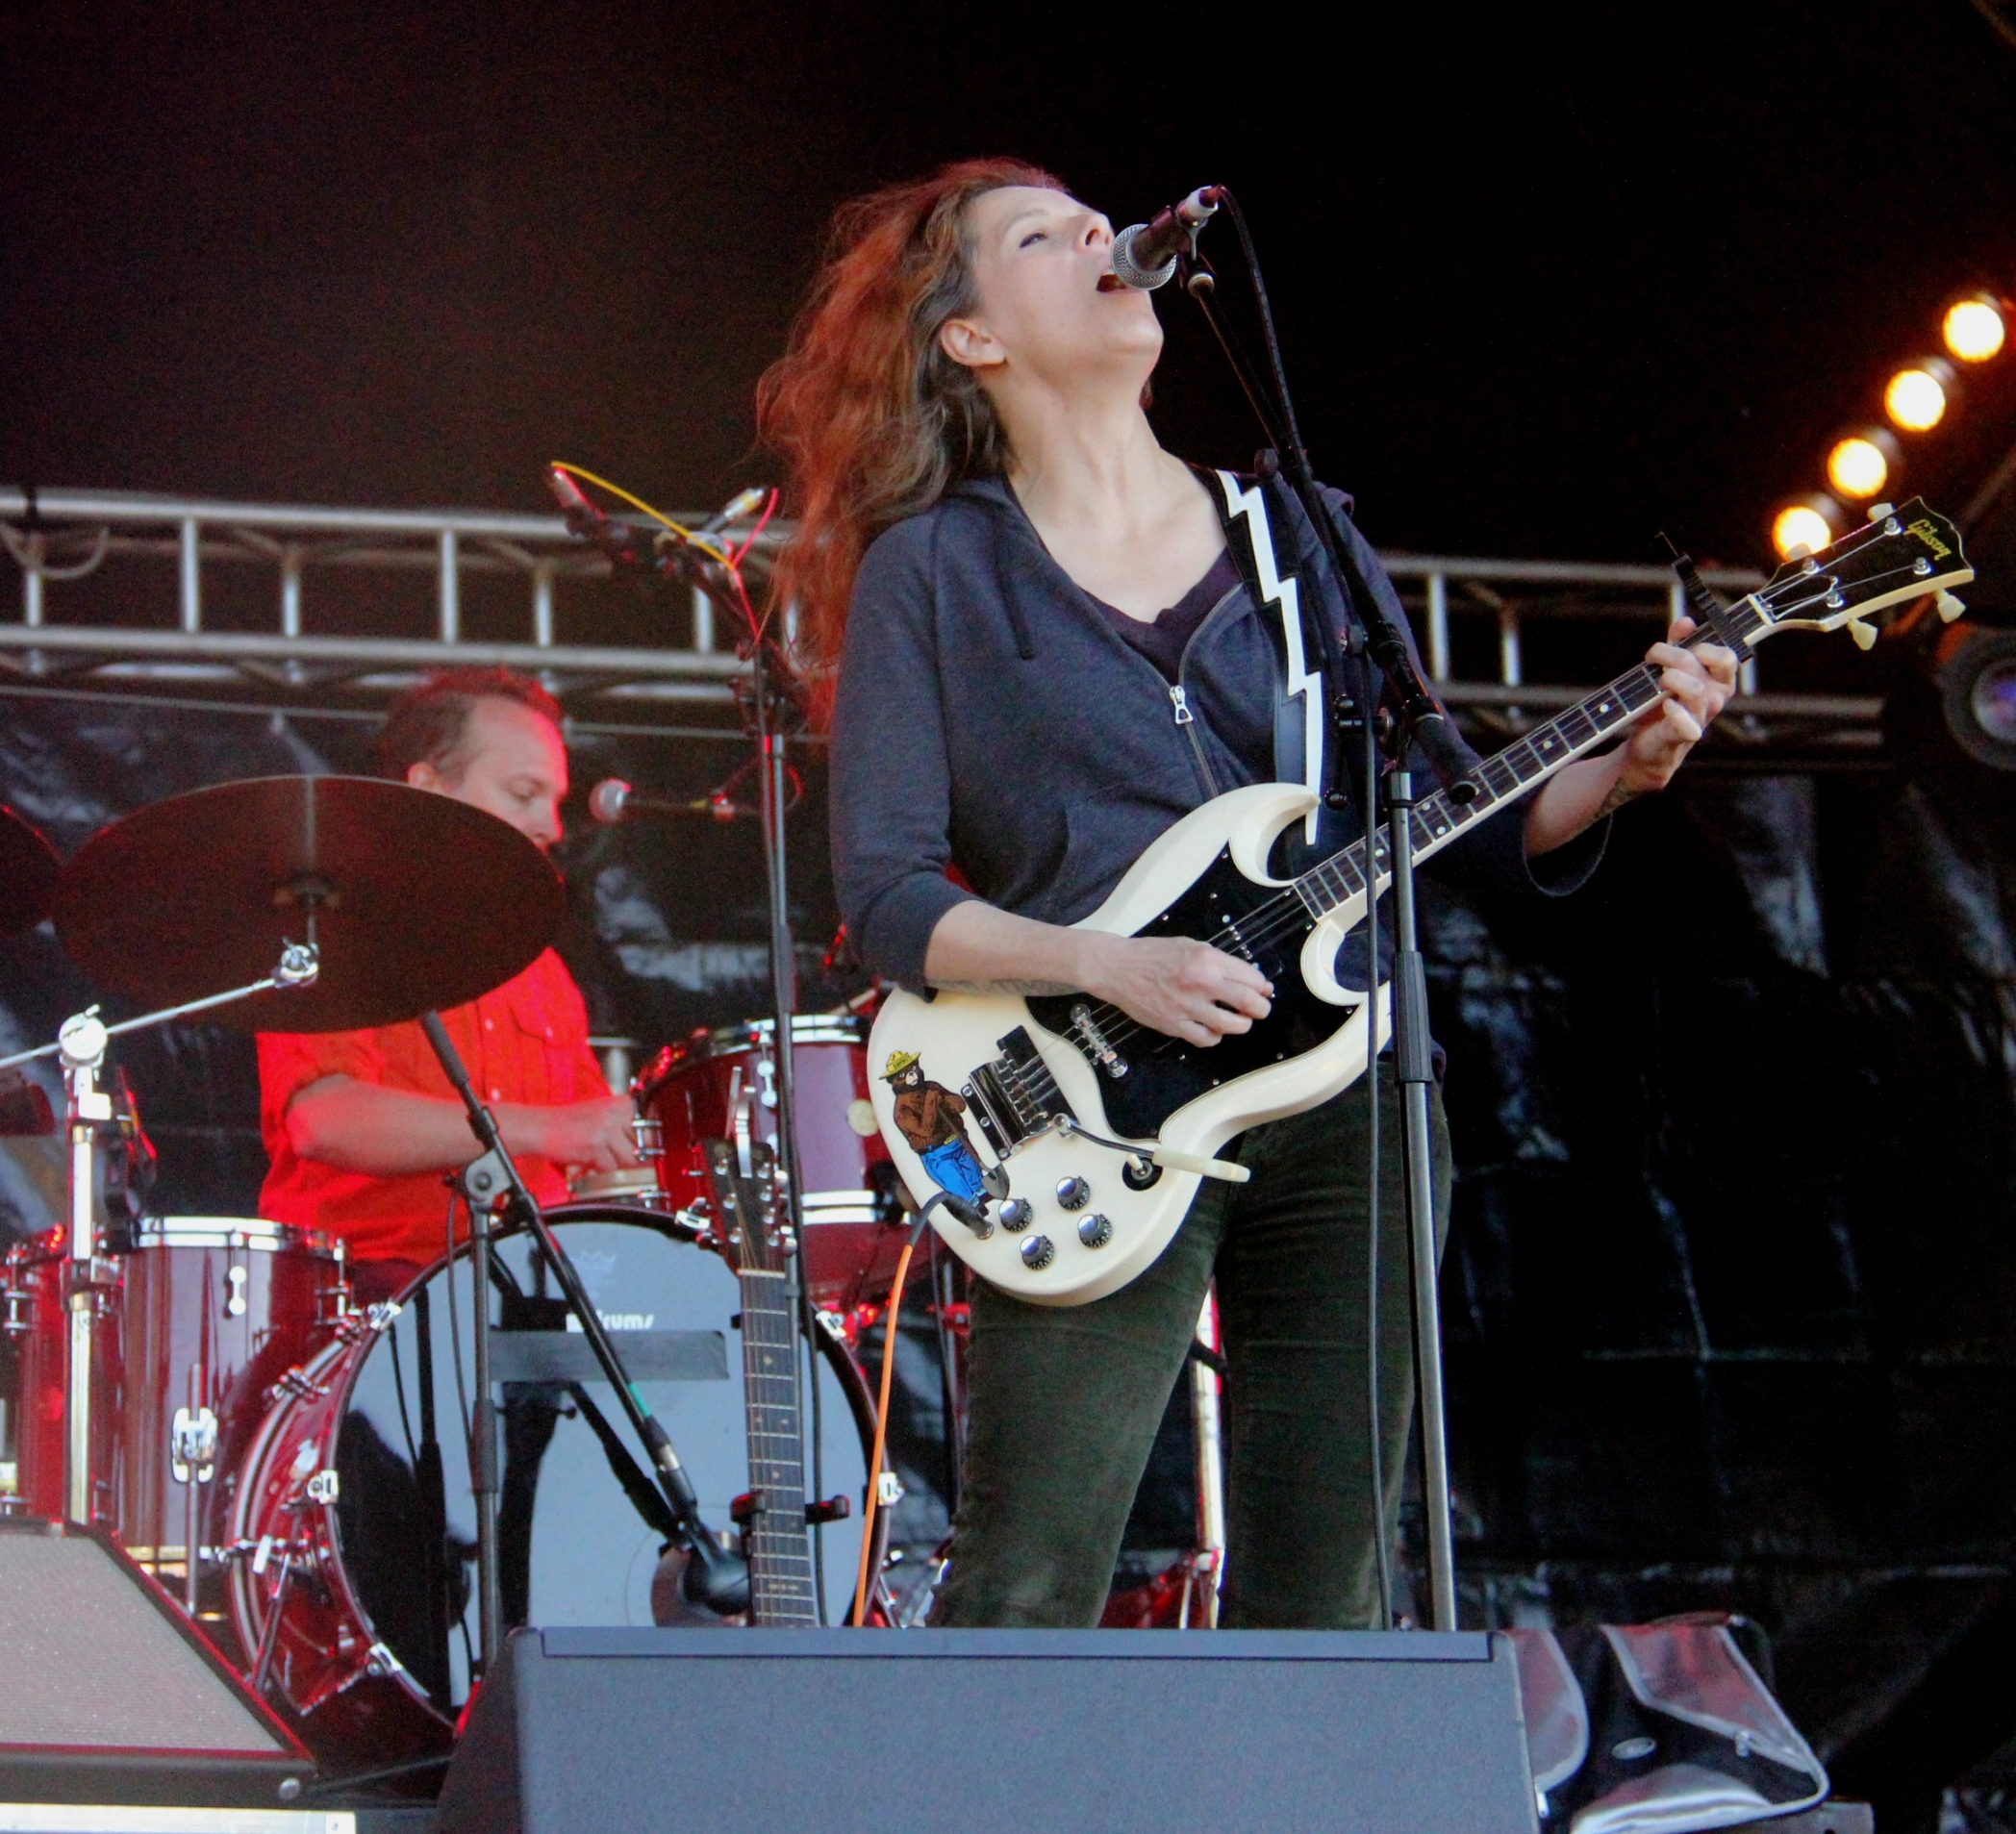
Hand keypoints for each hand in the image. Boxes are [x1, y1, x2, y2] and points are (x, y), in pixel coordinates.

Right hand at [510, 1095, 641, 1173]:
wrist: (540, 1127)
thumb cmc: (569, 1123)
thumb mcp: (602, 1114)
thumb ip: (625, 1125)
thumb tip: (647, 1147)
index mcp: (621, 1103)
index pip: (651, 1125)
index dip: (651, 1142)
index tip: (649, 1152)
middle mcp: (616, 1113)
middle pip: (644, 1143)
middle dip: (638, 1158)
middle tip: (630, 1165)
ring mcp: (606, 1129)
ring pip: (630, 1159)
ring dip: (621, 1168)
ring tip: (608, 1167)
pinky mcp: (595, 1146)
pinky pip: (611, 1168)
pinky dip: (603, 1174)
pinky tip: (593, 1170)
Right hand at [1079, 932, 1271, 1046]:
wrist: (1118, 968)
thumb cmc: (1154, 953)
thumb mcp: (1190, 945)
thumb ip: (1218, 961)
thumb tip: (1247, 978)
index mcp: (1207, 959)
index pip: (1251, 978)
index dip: (1263, 987)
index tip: (1264, 990)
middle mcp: (1201, 983)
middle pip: (1248, 1004)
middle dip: (1261, 1009)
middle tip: (1259, 1009)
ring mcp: (1187, 1007)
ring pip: (1231, 1026)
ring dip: (1241, 1025)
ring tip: (1238, 1020)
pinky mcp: (1174, 1025)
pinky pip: (1206, 1039)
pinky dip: (1214, 1036)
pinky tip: (1211, 1028)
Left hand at [1620, 614, 1738, 794]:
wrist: (1648, 745)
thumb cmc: (1662, 705)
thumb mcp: (1670, 670)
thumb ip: (1678, 644)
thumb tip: (1686, 622)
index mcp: (1718, 680)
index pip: (1726, 655)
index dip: (1700, 645)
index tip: (1677, 648)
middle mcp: (1716, 697)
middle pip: (1701, 661)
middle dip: (1671, 654)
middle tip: (1654, 661)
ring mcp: (1703, 717)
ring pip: (1694, 688)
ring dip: (1668, 679)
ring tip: (1657, 683)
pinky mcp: (1685, 735)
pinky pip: (1687, 722)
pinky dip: (1674, 711)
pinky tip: (1664, 706)